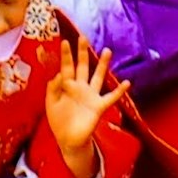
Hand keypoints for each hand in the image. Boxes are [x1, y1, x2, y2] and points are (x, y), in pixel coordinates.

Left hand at [45, 40, 126, 177]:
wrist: (68, 140)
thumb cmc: (59, 121)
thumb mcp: (51, 104)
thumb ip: (53, 89)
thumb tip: (59, 74)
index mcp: (68, 86)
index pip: (67, 67)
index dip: (66, 56)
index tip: (65, 42)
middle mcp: (81, 87)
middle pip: (83, 66)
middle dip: (83, 53)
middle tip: (83, 37)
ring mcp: (91, 96)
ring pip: (98, 77)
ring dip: (103, 65)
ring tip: (107, 51)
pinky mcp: (99, 107)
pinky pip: (111, 97)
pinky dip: (119, 91)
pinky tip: (126, 83)